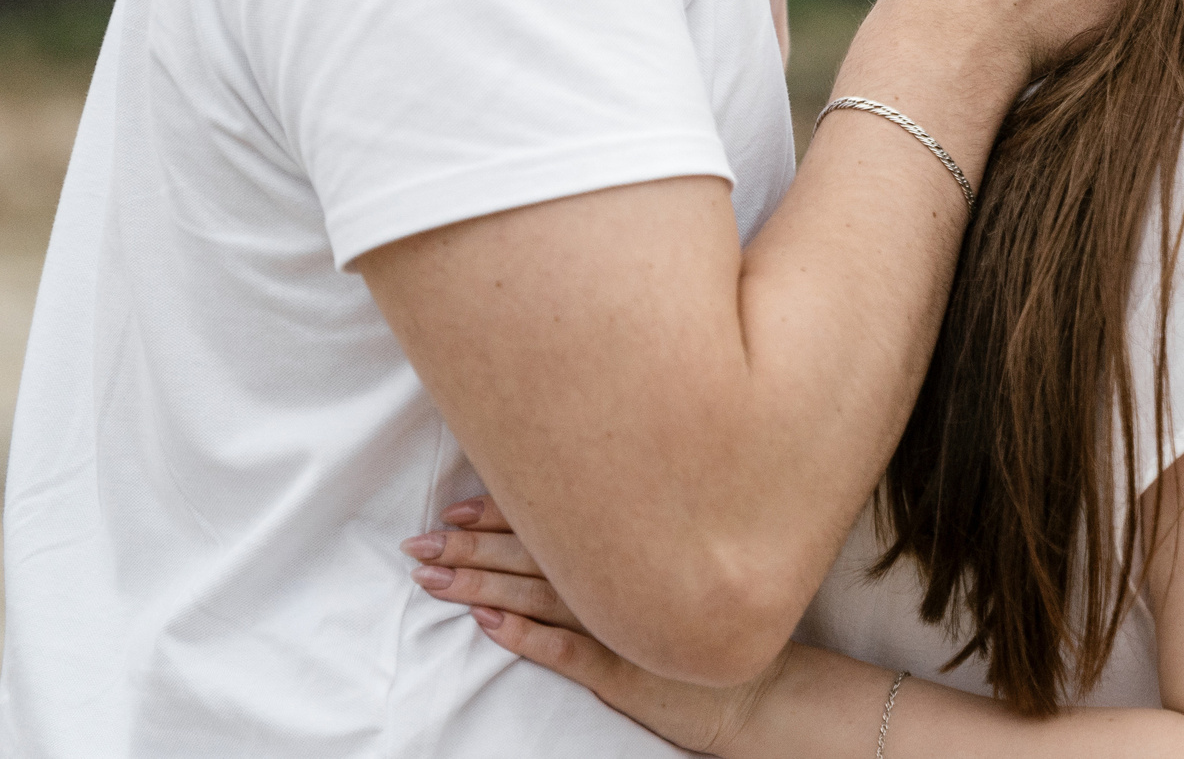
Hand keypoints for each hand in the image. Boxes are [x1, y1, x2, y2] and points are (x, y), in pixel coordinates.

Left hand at [406, 496, 777, 755]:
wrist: (755, 687)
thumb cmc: (710, 626)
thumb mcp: (675, 574)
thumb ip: (629, 546)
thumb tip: (570, 517)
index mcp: (624, 557)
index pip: (551, 524)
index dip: (497, 514)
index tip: (454, 508)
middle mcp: (619, 583)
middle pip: (531, 556)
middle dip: (469, 548)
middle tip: (417, 541)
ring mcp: (619, 626)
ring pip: (536, 597)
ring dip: (479, 586)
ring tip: (430, 578)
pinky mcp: (622, 670)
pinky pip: (566, 650)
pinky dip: (525, 636)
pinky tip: (487, 624)